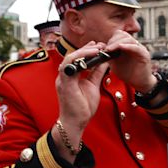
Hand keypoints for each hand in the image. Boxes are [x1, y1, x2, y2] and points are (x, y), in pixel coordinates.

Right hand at [54, 41, 108, 160]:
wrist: (76, 122)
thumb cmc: (83, 107)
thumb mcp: (93, 86)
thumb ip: (97, 73)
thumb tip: (104, 62)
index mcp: (70, 76)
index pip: (77, 59)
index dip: (87, 50)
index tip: (99, 46)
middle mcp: (65, 76)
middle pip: (73, 56)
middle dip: (87, 48)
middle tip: (101, 45)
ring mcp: (63, 79)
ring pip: (71, 58)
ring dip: (84, 51)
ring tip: (97, 48)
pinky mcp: (64, 83)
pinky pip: (69, 65)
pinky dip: (80, 58)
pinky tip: (93, 55)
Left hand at [105, 30, 155, 92]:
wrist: (139, 83)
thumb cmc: (128, 73)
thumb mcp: (114, 63)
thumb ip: (109, 55)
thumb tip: (100, 49)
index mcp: (127, 45)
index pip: (119, 35)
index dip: (111, 39)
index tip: (104, 47)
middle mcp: (134, 45)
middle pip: (123, 35)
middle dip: (113, 40)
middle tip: (107, 49)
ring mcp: (140, 49)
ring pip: (129, 39)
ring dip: (118, 43)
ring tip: (110, 49)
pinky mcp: (144, 54)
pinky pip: (136, 47)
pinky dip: (128, 46)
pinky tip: (121, 47)